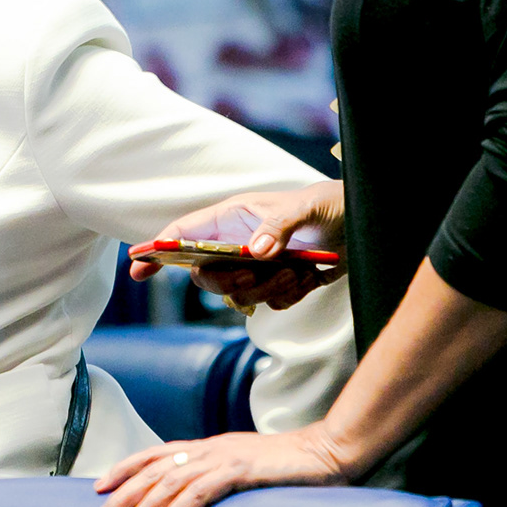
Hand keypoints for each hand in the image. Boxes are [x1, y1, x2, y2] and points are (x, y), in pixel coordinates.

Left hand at [89, 428, 355, 506]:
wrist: (331, 451)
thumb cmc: (291, 467)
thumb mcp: (245, 470)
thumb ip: (220, 480)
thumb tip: (195, 501)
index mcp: (207, 448)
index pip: (154, 455)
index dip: (124, 470)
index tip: (98, 489)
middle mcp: (209, 450)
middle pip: (153, 471)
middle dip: (122, 497)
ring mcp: (226, 459)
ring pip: (171, 483)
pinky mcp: (245, 472)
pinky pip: (203, 492)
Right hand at [132, 180, 344, 308]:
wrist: (368, 224)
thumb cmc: (333, 203)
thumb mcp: (306, 207)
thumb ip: (278, 226)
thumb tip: (253, 252)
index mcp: (233, 218)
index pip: (183, 233)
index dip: (157, 250)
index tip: (138, 268)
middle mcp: (239, 244)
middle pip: (205, 274)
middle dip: (226, 281)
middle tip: (250, 275)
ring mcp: (258, 266)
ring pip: (238, 293)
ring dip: (266, 289)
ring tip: (296, 272)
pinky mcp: (279, 283)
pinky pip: (269, 302)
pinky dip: (288, 296)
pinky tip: (308, 277)